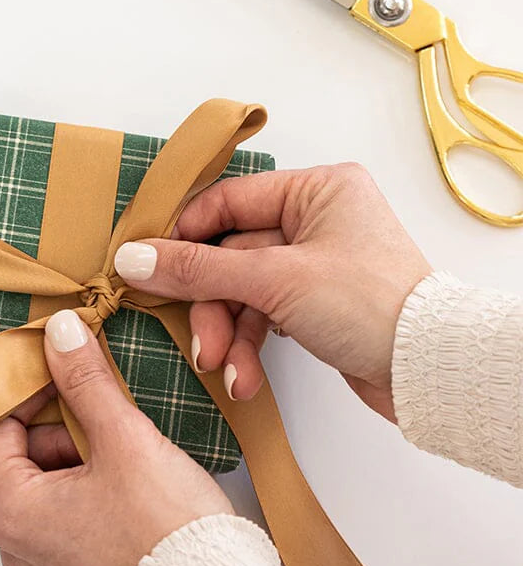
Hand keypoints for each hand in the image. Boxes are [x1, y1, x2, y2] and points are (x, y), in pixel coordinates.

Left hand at [0, 310, 232, 565]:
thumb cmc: (165, 530)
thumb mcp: (122, 437)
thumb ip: (84, 379)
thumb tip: (60, 333)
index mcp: (10, 512)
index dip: (30, 392)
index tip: (63, 369)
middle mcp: (18, 544)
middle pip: (24, 453)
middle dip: (64, 424)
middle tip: (107, 413)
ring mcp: (48, 560)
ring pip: (51, 478)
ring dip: (84, 451)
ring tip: (129, 449)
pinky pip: (72, 508)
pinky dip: (95, 483)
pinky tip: (133, 478)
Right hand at [114, 163, 431, 419]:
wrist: (429, 372)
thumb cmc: (371, 305)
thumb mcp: (276, 280)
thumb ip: (199, 269)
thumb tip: (135, 258)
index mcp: (316, 188)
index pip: (228, 202)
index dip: (185, 237)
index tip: (147, 267)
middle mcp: (316, 218)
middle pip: (231, 255)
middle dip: (212, 305)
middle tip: (198, 340)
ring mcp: (315, 264)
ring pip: (243, 291)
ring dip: (228, 333)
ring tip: (225, 368)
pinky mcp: (316, 305)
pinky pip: (264, 316)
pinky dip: (250, 347)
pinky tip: (246, 377)